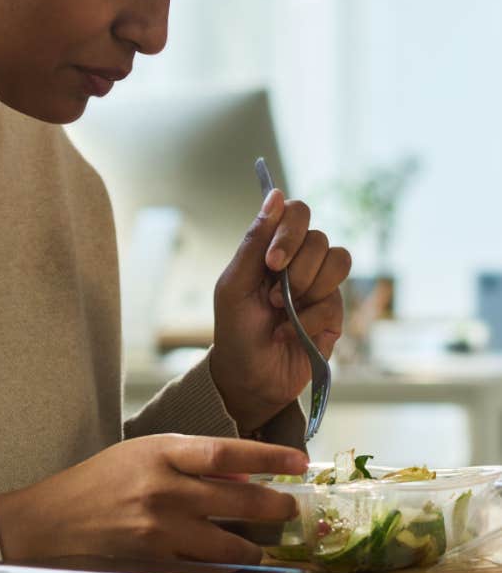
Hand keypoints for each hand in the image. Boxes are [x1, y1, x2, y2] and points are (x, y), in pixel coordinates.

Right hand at [0, 434, 307, 565]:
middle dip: (275, 505)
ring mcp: (159, 530)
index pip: (228, 451)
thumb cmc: (97, 483)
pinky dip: (225, 569)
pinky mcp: (153, 564)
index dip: (269, 456)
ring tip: (262, 543)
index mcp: (160, 452)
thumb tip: (242, 474)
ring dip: (255, 545)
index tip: (300, 461)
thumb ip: (188, 462)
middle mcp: (163, 489)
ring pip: (230, 543)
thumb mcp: (140, 454)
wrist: (48, 522)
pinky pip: (206, 571)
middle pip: (239, 499)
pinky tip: (234, 566)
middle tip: (292, 507)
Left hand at [209, 189, 351, 433]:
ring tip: (281, 311)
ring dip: (307, 288)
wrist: (249, 378)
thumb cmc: (235, 330)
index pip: (296, 213)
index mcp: (273, 249)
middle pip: (319, 236)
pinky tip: (289, 333)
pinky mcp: (333, 314)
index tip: (271, 262)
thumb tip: (276, 194)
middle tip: (273, 293)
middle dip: (296, 267)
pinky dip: (308, 319)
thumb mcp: (235, 284)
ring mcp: (320, 286)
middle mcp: (300, 262)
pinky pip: (335, 300)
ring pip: (338, 260)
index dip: (289, 231)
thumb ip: (255, 241)